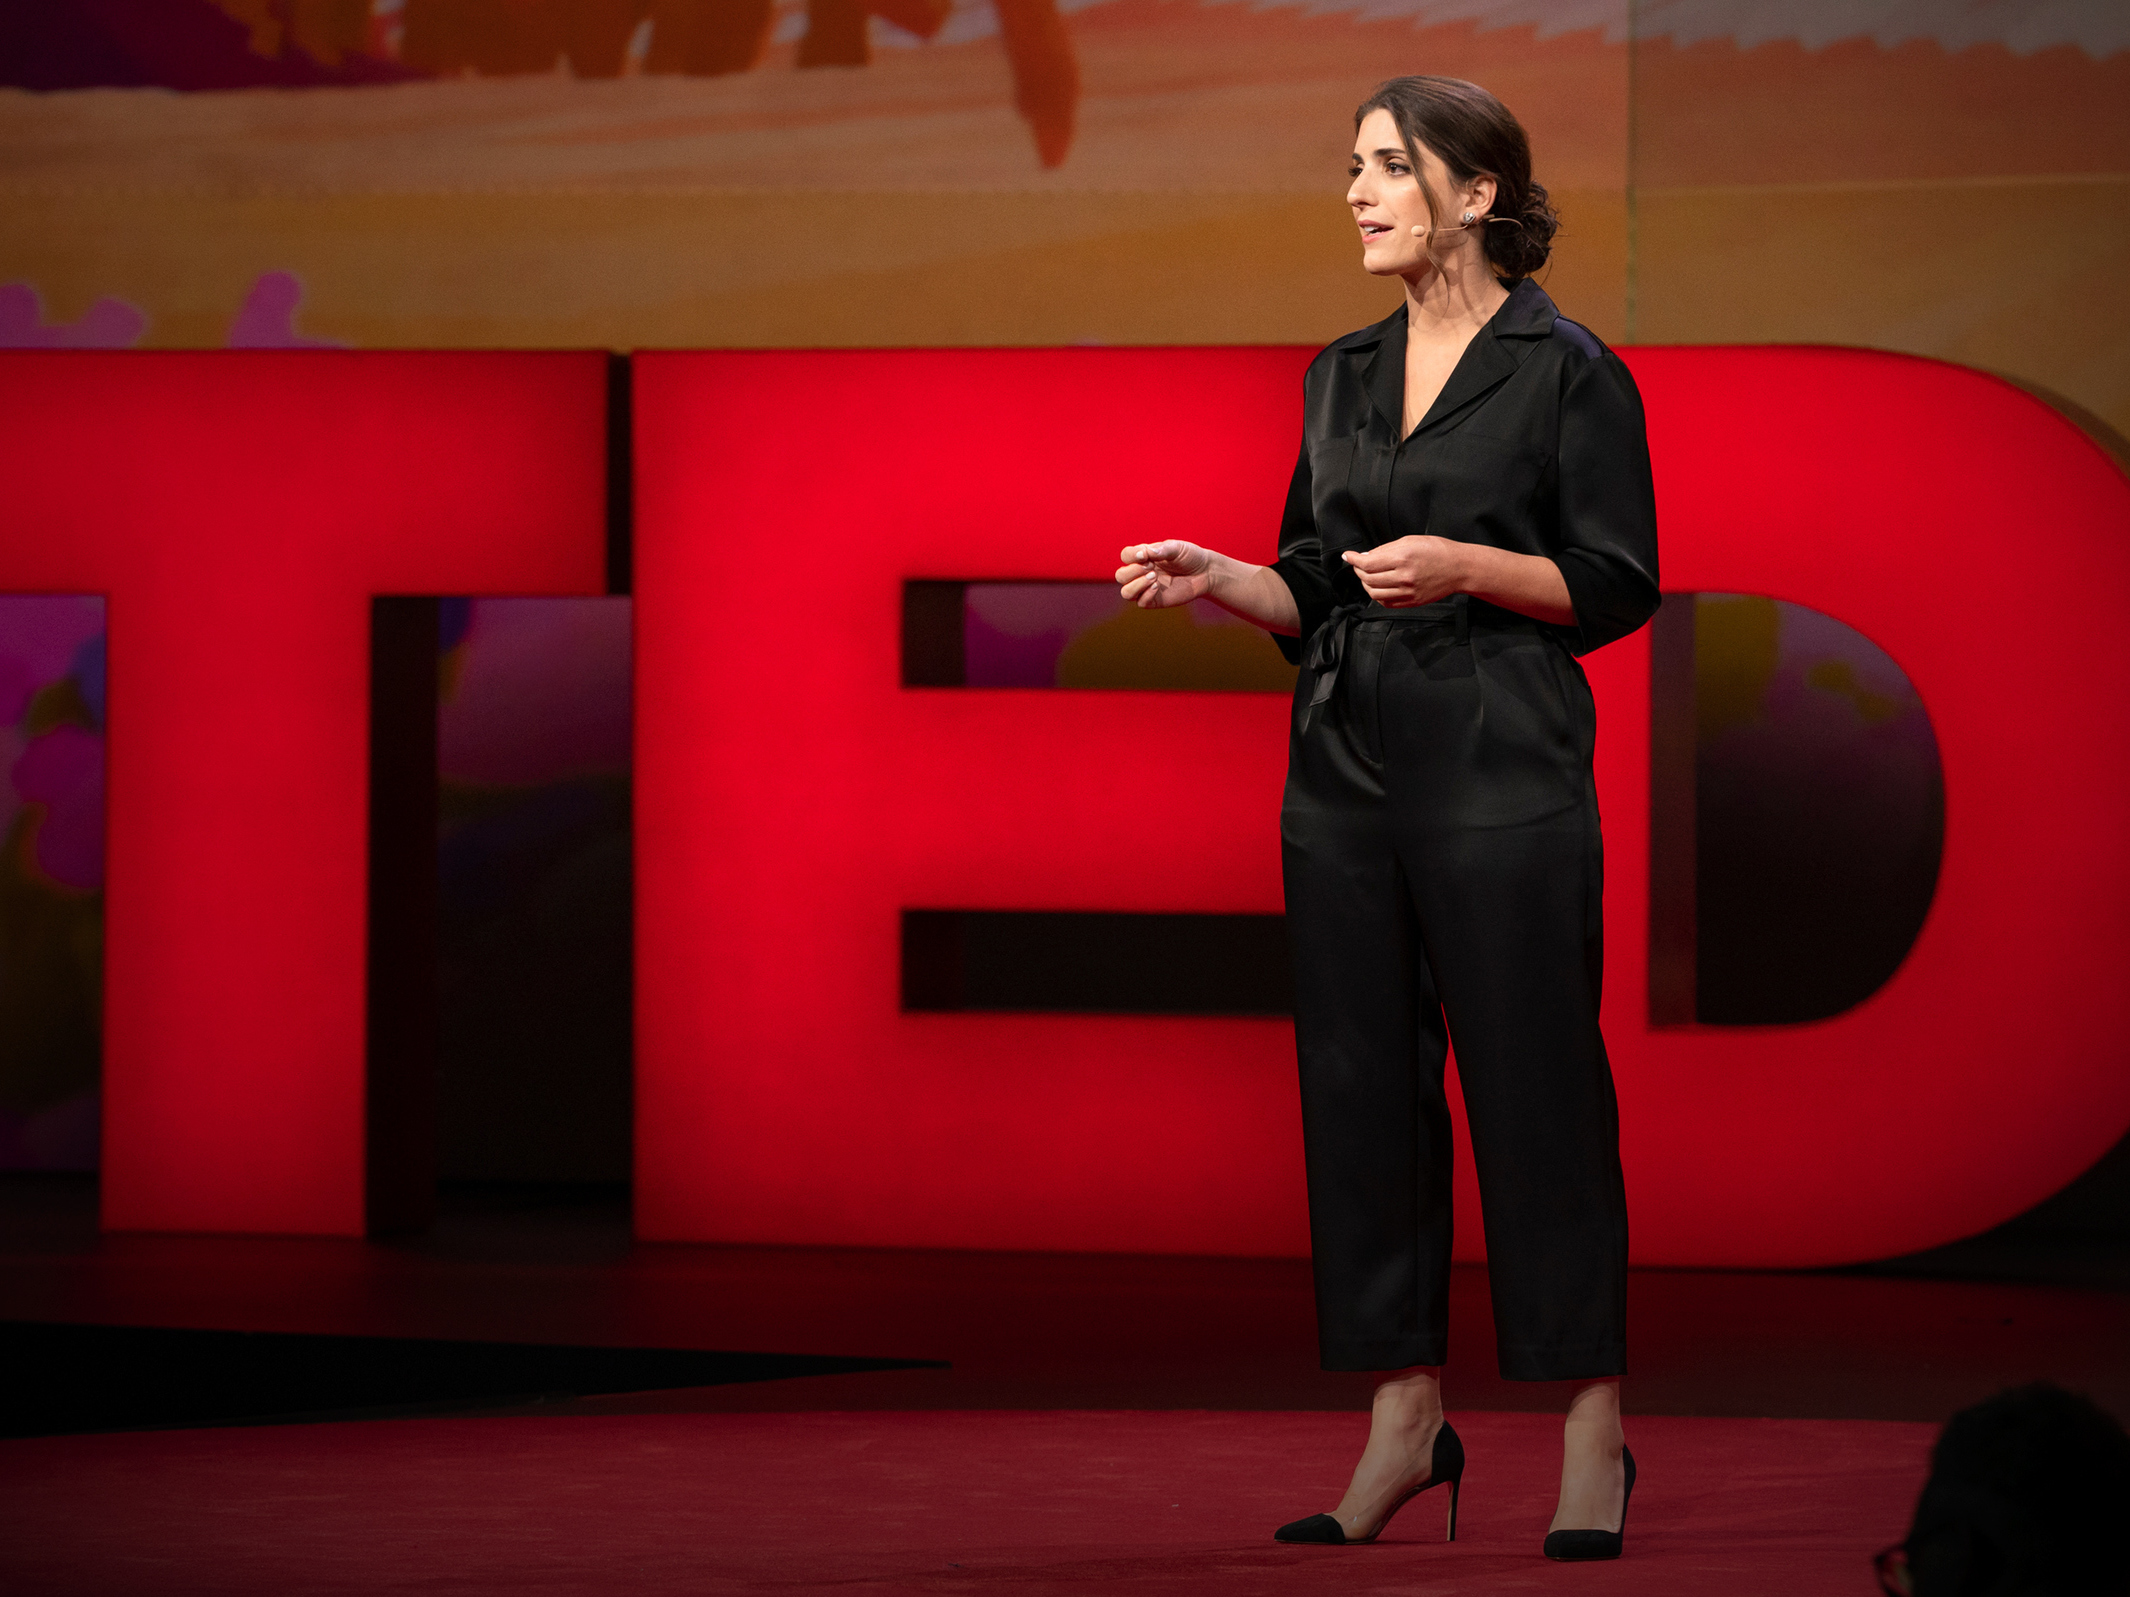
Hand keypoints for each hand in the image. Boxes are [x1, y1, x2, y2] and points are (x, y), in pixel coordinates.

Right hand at [1117, 539, 1212, 608]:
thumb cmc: (1189, 557)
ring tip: (1153, 577)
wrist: (1205, 572)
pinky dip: (1145, 594)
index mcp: (1143, 557)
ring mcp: (1146, 588)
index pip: (1125, 556)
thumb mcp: (1176, 548)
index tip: (1145, 555)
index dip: (1130, 556)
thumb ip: (1161, 550)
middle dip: (1132, 571)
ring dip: (1136, 585)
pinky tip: (1157, 586)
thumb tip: (1145, 553)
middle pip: (1121, 575)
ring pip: (1125, 592)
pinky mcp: (1154, 600)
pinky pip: (1140, 602)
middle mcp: (1141, 573)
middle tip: (1152, 567)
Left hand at [1342, 536, 1468, 607]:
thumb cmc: (1438, 550)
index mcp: (1403, 558)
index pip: (1367, 563)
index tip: (1347, 556)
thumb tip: (1366, 556)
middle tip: (1358, 564)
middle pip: (1367, 579)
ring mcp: (1408, 592)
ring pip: (1374, 593)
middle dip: (1358, 571)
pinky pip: (1386, 603)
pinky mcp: (1412, 602)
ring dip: (1365, 585)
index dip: (1353, 560)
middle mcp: (1404, 577)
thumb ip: (1386, 549)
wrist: (1459, 568)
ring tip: (1367, 576)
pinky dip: (1377, 596)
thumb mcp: (1411, 541)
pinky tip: (1378, 587)